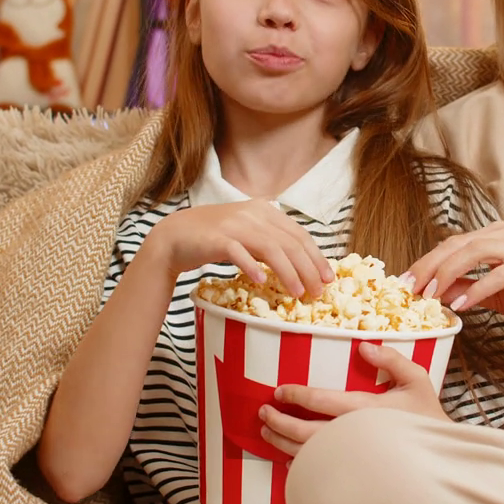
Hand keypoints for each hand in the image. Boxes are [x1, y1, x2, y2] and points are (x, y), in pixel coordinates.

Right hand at [145, 199, 332, 298]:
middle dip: (308, 268)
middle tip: (318, 292)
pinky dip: (252, 266)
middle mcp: (252, 214)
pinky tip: (261, 282)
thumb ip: (272, 242)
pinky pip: (238, 253)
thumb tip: (304, 266)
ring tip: (298, 292)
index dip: (316, 256)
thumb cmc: (215, 239)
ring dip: (288, 272)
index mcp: (264, 210)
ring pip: (270, 248)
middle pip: (290, 242)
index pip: (299, 234)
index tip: (328, 278)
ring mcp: (234, 225)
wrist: (174, 237)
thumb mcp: (249, 234)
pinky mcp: (216, 239)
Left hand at [258, 340, 447, 456]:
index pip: (321, 401)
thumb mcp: (417, 380)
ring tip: (267, 432)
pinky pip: (318, 474)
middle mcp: (352, 437)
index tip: (280, 392)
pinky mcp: (351, 478)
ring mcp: (350, 461)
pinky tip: (291, 461)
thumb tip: (362, 346)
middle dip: (279, 422)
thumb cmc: (428, 420)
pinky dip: (300, 467)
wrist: (441, 463)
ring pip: (305, 455)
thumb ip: (391, 360)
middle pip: (304, 433)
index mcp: (365, 411)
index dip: (296, 395)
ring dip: (281, 443)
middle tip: (263, 413)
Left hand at [403, 221, 503, 330]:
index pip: (451, 244)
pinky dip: (478, 289)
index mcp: (495, 237)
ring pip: (475, 251)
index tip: (404, 284)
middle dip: (429, 266)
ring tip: (432, 296)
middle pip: (457, 243)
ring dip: (449, 273)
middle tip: (410, 289)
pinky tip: (462, 305)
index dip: (425, 262)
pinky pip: (500, 274)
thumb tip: (437, 292)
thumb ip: (469, 287)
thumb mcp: (496, 293)